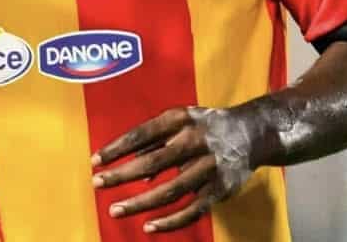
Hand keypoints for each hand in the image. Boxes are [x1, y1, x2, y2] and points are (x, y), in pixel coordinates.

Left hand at [91, 105, 260, 232]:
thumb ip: (153, 142)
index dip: (116, 148)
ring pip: (171, 191)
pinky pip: (193, 210)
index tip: (94, 161)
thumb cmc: (202, 127)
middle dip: (122, 175)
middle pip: (153, 162)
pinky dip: (170, 221)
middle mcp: (196, 142)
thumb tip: (132, 172)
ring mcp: (210, 168)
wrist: (252, 133)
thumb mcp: (178, 122)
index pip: (141, 134)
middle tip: (96, 184)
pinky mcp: (221, 190)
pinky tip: (148, 227)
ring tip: (114, 210)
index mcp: (180, 119)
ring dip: (140, 203)